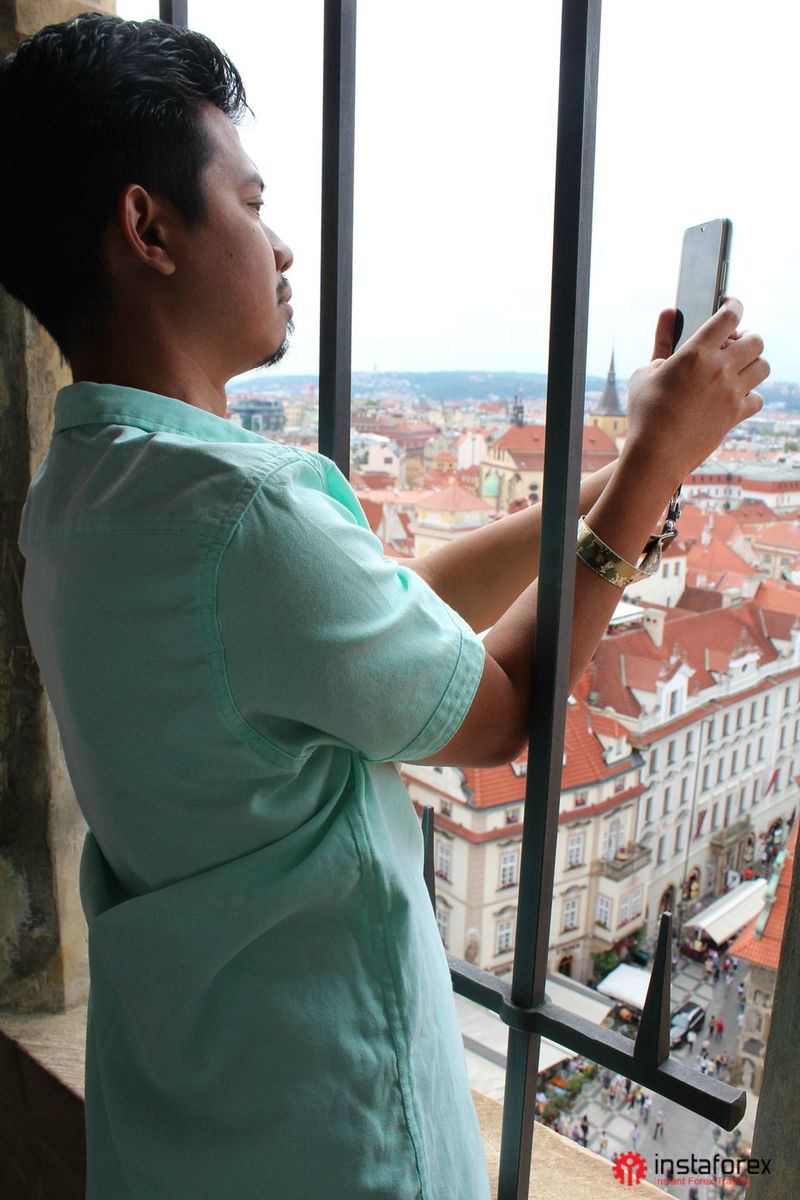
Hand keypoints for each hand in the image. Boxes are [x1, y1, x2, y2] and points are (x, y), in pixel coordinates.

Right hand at [621, 298, 769, 487]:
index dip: (733, 306)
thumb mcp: (645, 371)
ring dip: (753, 364)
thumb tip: (670, 311)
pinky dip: (751, 396)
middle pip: (755, 340)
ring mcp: (731, 393)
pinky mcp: (736, 415)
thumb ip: (662, 340)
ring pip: (763, 367)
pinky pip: (758, 398)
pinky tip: (735, 397)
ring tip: (738, 370)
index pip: (729, 316)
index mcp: (695, 353)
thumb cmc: (645, 413)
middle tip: (735, 344)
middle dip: (748, 338)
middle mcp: (719, 369)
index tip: (731, 306)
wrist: (656, 454)